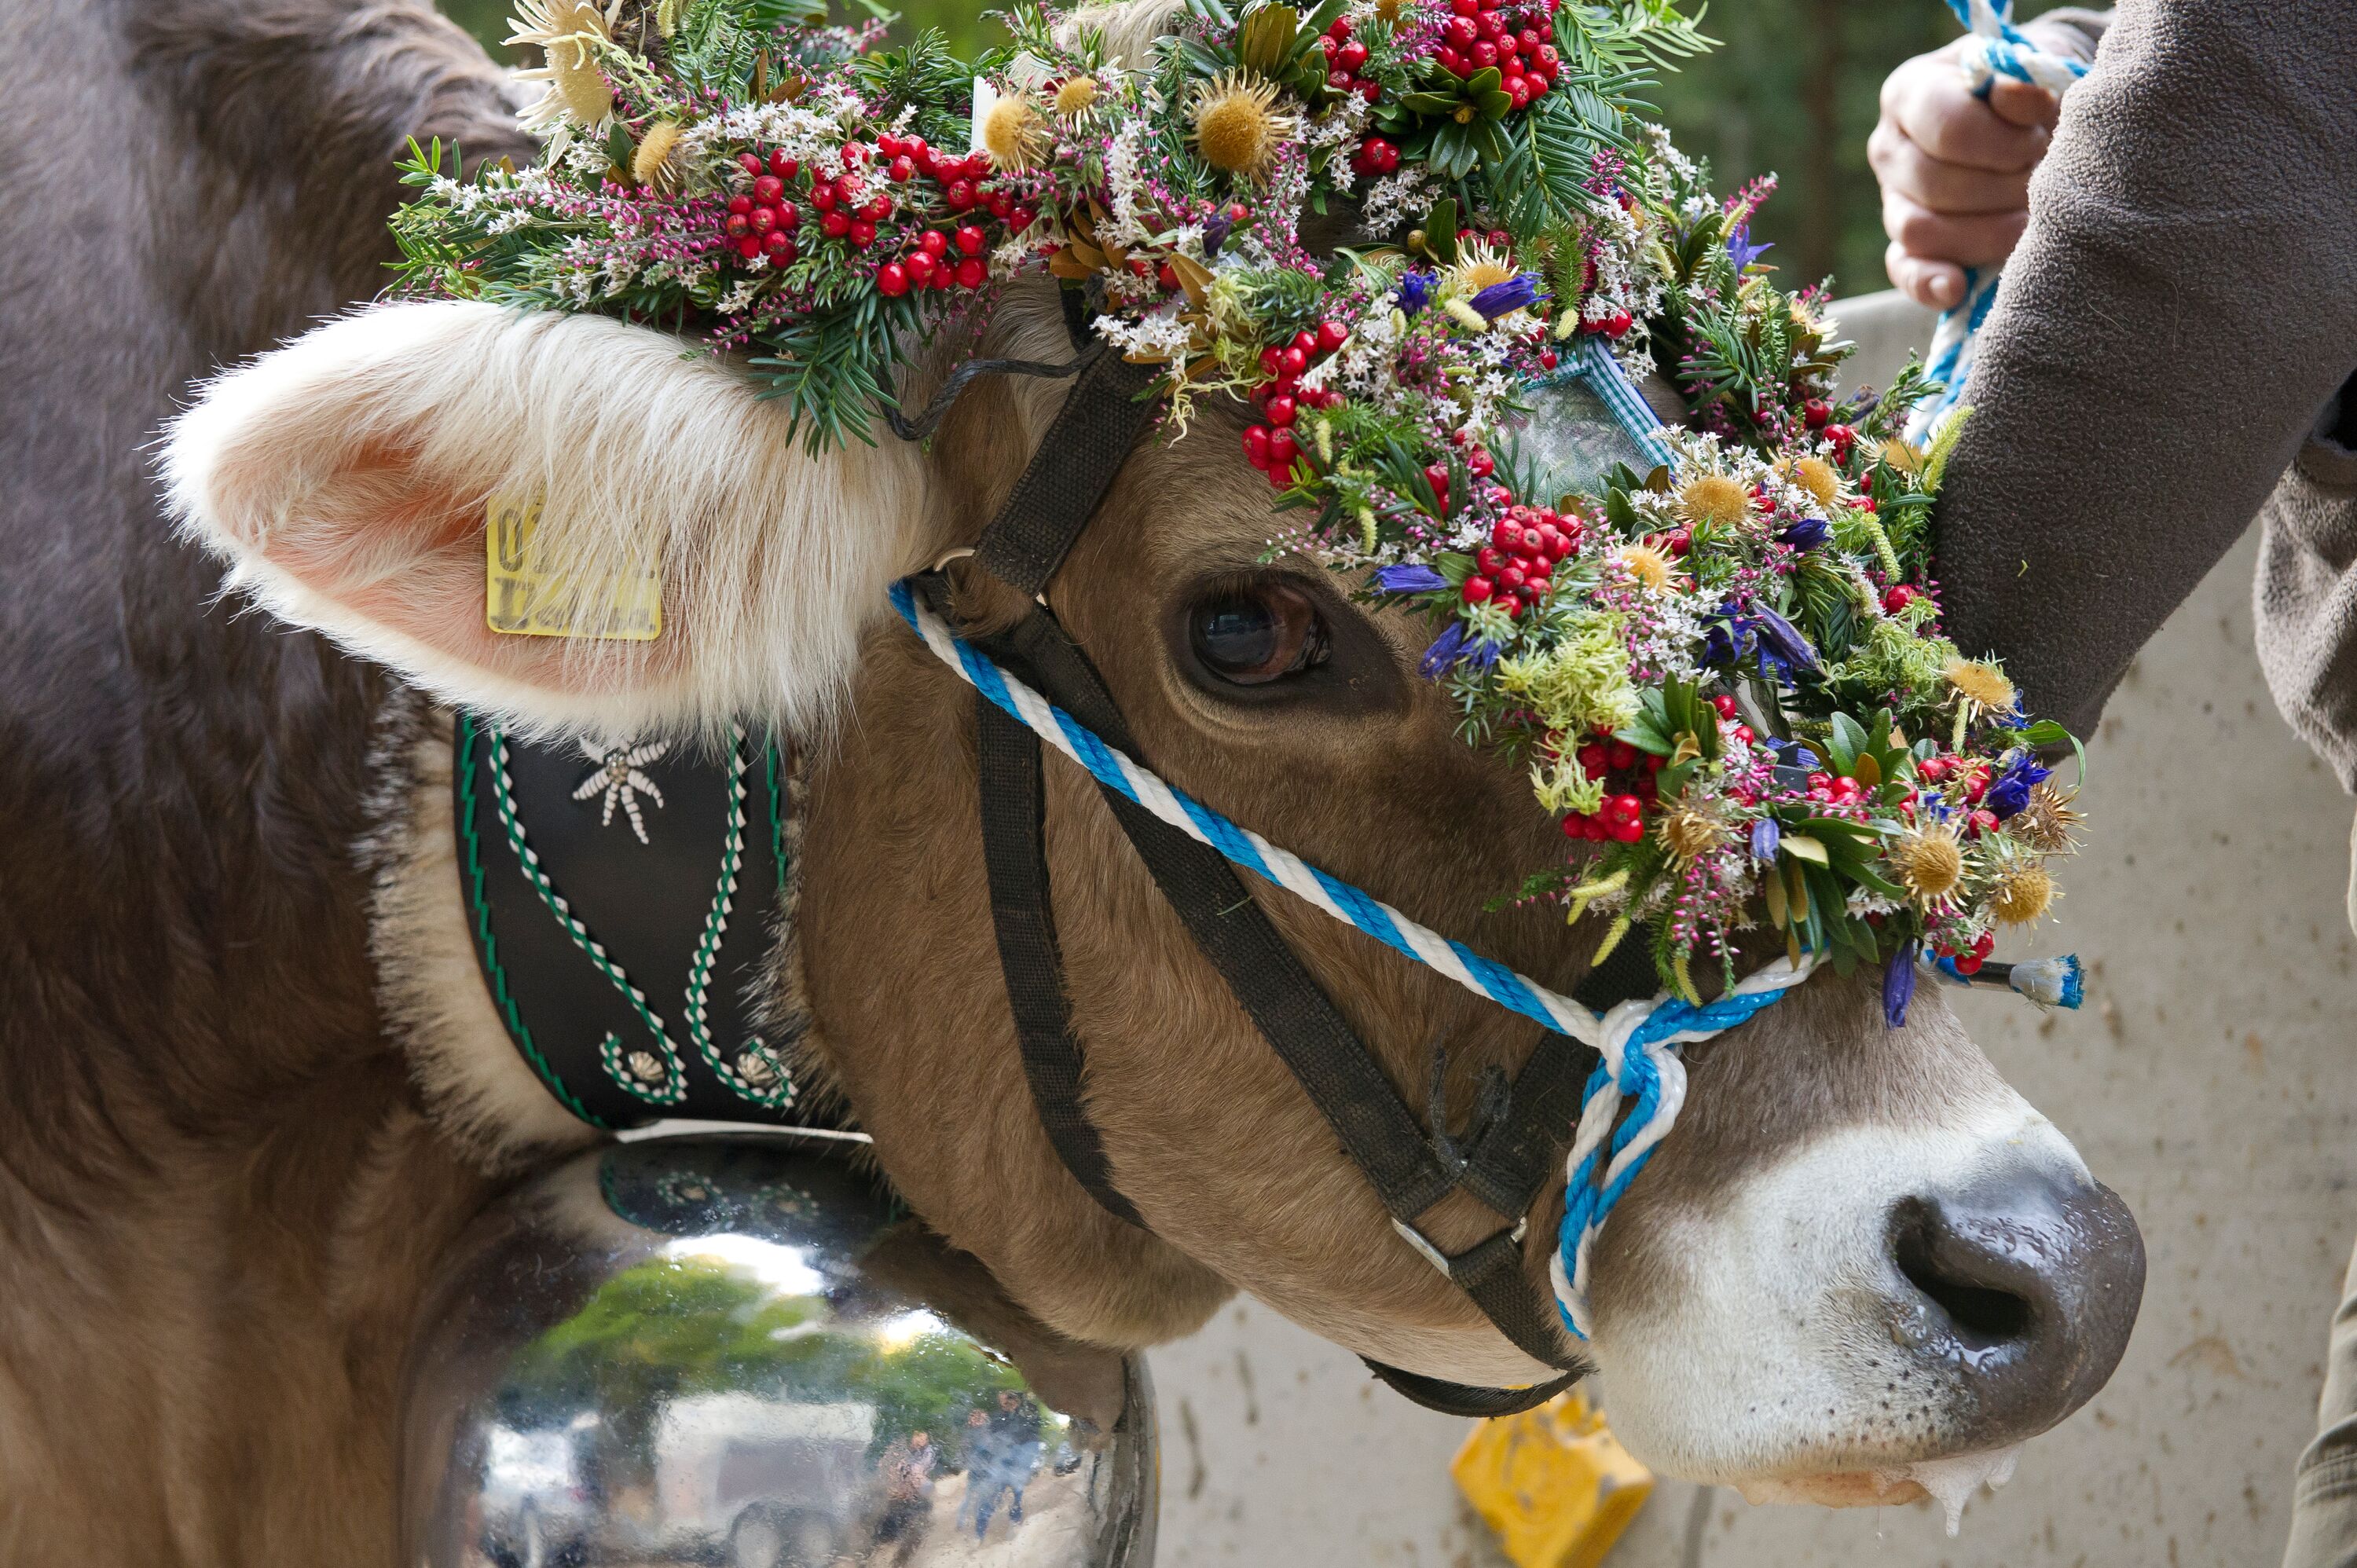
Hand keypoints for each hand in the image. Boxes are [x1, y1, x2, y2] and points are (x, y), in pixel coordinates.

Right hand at [1869, 37, 2063, 309]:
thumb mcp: (2037, 70)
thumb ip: (2026, 82)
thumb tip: (2016, 98)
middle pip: (1933, 183)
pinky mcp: (1903, 245)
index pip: (1946, 127)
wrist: (2032, 118)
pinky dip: (1929, 283)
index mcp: (1912, 92)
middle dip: (2000, 190)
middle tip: (2043, 183)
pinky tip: (1957, 288)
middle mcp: (1889, 147)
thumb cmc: (2034, 90)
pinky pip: (1903, 270)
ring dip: (1983, 233)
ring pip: (1919, 230)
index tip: (2040, 141)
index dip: (2000, 143)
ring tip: (2030, 221)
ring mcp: (1892, 200)